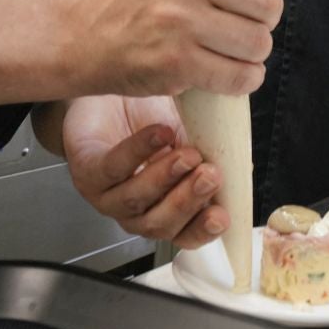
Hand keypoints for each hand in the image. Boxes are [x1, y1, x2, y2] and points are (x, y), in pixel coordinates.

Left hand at [58, 95, 226, 247]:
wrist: (112, 94)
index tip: (222, 216)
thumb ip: (213, 155)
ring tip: (187, 153)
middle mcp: (137, 210)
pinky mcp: (87, 172)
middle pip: (161, 224)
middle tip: (211, 175)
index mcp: (167, 208)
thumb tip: (241, 166)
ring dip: (165, 178)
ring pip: (136, 201)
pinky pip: (113, 169)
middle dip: (189, 201)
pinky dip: (138, 152)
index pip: (187, 234)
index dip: (204, 230)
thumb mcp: (192, 136)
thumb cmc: (153, 120)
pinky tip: (159, 134)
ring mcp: (109, 196)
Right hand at [61, 0, 296, 95]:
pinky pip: (239, 76)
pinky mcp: (174, 61)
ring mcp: (177, 17)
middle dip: (265, 20)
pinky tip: (226, 72)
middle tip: (241, 25)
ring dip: (253, 53)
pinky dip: (242, 80)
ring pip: (259, 41)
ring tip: (230, 49)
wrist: (72, 34)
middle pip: (269, 0)